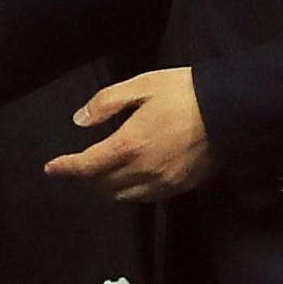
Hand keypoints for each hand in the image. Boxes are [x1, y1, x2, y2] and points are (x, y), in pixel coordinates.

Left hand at [49, 66, 210, 197]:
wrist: (232, 112)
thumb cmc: (184, 92)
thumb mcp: (142, 85)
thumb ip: (106, 103)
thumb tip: (79, 121)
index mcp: (128, 146)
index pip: (86, 166)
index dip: (65, 168)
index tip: (50, 167)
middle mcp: (142, 172)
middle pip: (102, 186)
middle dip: (83, 179)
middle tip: (73, 168)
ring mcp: (162, 183)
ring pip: (123, 196)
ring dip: (104, 189)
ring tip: (97, 176)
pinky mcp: (180, 188)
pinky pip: (145, 197)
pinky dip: (128, 191)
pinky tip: (128, 179)